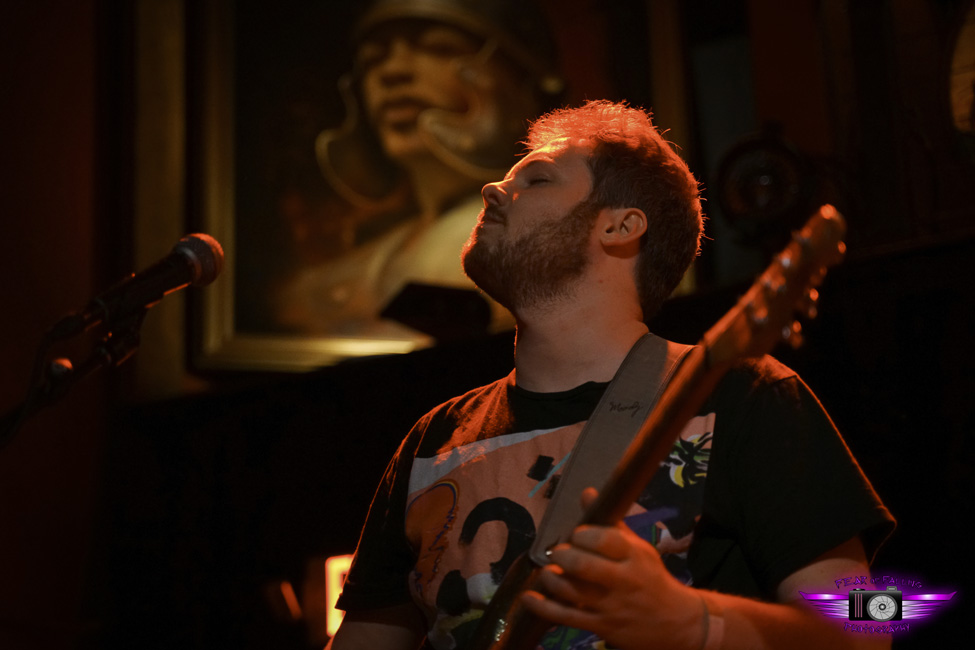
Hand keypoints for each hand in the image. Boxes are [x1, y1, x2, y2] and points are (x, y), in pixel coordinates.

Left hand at [519, 488, 702, 649]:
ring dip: (551, 578)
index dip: (583, 534)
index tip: (576, 534)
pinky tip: (528, 597)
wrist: (676, 623)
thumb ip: (610, 523)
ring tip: (549, 570)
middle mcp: (623, 581)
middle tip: (559, 552)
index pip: (604, 539)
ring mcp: (610, 606)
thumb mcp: (638, 548)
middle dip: (564, 555)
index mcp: (634, 556)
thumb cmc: (650, 578)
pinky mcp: (600, 627)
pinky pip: (565, 616)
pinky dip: (543, 606)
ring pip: (571, 591)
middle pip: (583, 566)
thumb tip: (586, 492)